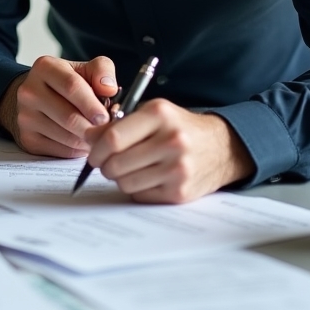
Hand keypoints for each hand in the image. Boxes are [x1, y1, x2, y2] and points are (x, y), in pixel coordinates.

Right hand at [0, 55, 117, 157]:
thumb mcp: (84, 69)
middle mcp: (30, 91)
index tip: (106, 116)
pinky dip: (77, 150)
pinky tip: (83, 141)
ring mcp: (26, 116)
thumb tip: (109, 89)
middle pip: (69, 116)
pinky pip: (60, 151)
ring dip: (88, 140)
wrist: (36, 97)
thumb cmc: (66, 83)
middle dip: (94, 127)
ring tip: (98, 135)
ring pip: (66, 137)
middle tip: (108, 131)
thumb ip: (101, 71)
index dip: (92, 104)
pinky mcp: (28, 138)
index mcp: (45, 67)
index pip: (71, 86)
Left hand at [86, 99, 253, 202]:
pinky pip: (141, 195)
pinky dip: (136, 189)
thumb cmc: (178, 127)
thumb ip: (119, 122)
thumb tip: (88, 137)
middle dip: (104, 166)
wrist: (221, 147)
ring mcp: (177, 169)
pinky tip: (145, 177)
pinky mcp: (180, 192)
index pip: (113, 138)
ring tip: (128, 168)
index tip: (92, 152)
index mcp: (159, 115)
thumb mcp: (152, 113)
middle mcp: (171, 141)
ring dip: (119, 178)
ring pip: (125, 182)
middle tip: (106, 163)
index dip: (95, 149)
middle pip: (116, 163)